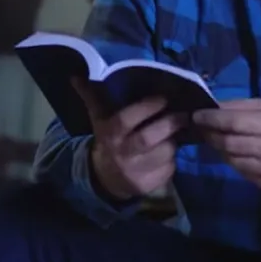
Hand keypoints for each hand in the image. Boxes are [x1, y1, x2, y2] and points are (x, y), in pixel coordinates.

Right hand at [73, 77, 184, 201]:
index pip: (126, 119)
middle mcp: (121, 154)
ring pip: (163, 154)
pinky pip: (168, 169)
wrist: (104, 177)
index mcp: (109, 134)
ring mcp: (134, 172)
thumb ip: (92, 96)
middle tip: (184, 115)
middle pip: (147, 138)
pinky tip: (170, 152)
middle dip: (169, 124)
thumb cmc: (108, 140)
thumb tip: (76, 75)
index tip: (164, 98)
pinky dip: (173, 159)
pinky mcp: (147, 186)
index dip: (146, 107)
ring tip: (178, 133)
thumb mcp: (99, 119)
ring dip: (174, 142)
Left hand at [192, 98, 260, 190]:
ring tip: (217, 138)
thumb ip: (243, 107)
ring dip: (220, 149)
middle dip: (210, 134)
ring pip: (231, 160)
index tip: (196, 115)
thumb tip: (213, 107)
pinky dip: (234, 161)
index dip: (210, 120)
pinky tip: (236, 152)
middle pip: (227, 144)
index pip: (232, 124)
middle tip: (201, 127)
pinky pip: (242, 173)